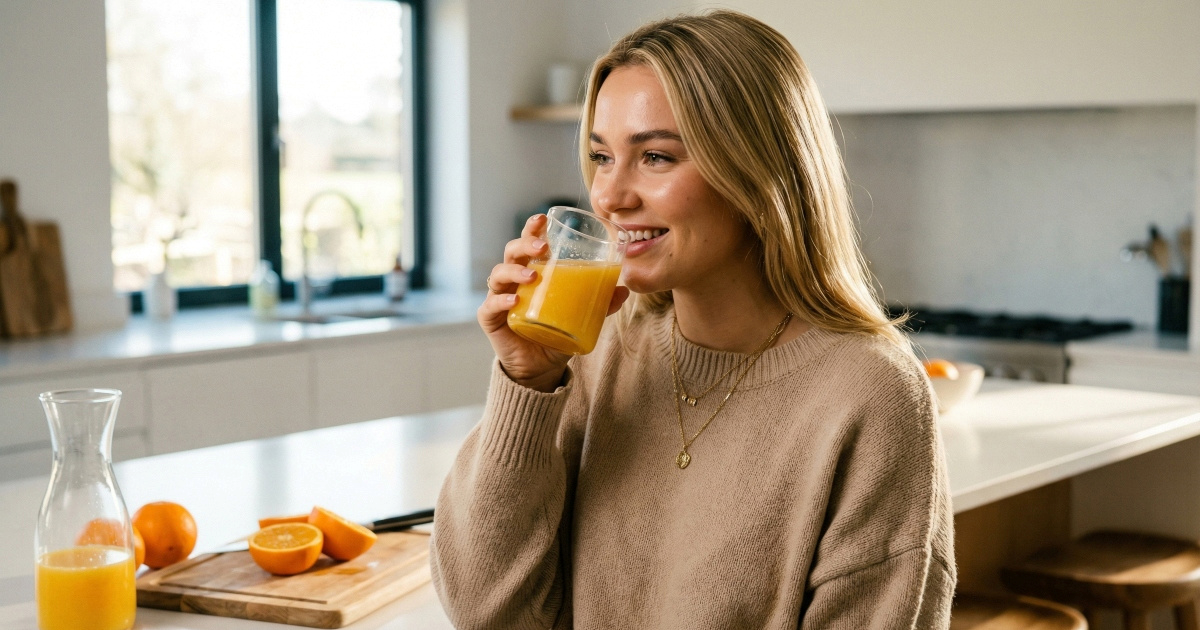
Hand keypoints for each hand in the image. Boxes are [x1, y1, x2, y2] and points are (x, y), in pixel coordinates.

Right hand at [478, 214, 629, 392]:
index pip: (529, 243)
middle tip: (544, 247)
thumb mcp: (581, 316)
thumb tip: (624, 290)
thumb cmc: (556, 334)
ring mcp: (500, 298)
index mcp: (532, 271)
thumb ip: (601, 304)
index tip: (543, 219)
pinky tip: (514, 300)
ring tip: (532, 276)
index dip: (532, 228)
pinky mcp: (491, 319)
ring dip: (515, 270)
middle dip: (525, 244)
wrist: (540, 367)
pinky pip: (491, 306)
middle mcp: (513, 280)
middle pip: (511, 252)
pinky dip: (501, 301)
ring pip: (499, 274)